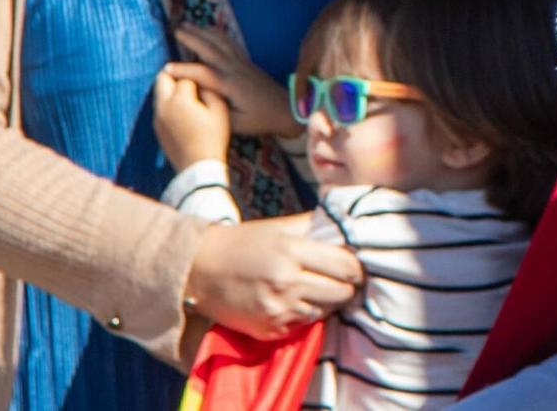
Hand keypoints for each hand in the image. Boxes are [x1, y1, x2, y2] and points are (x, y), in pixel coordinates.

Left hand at [153, 72, 232, 169]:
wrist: (198, 167)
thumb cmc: (213, 137)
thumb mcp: (219, 110)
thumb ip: (209, 90)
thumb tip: (200, 82)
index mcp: (179, 99)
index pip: (184, 76)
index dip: (196, 76)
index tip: (203, 80)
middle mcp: (163, 105)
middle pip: (162, 78)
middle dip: (175, 75)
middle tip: (190, 81)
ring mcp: (157, 118)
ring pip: (159, 93)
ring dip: (171, 90)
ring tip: (189, 98)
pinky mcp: (157, 129)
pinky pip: (160, 108)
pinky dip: (168, 104)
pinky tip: (184, 114)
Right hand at [164, 27, 299, 137]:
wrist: (286, 110)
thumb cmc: (259, 120)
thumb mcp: (236, 123)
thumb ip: (216, 109)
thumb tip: (197, 97)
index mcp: (230, 84)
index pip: (202, 73)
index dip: (183, 70)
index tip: (166, 68)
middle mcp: (235, 69)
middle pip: (210, 48)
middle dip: (192, 38)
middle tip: (175, 30)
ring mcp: (242, 63)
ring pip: (221, 41)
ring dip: (203, 31)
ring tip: (188, 25)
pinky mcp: (247, 62)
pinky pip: (230, 43)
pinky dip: (218, 34)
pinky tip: (210, 30)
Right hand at [184, 216, 362, 339]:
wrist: (200, 269)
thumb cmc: (245, 243)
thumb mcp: (280, 227)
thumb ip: (316, 226)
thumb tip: (351, 229)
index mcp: (292, 250)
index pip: (346, 265)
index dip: (356, 267)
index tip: (355, 266)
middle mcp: (286, 281)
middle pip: (342, 292)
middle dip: (347, 286)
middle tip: (342, 280)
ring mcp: (277, 309)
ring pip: (327, 311)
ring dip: (328, 302)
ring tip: (317, 289)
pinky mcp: (269, 330)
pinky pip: (304, 326)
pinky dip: (306, 315)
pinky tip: (295, 301)